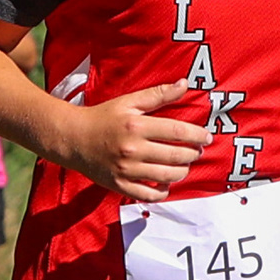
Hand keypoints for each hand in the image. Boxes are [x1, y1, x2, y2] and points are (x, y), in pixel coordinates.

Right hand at [58, 81, 211, 200]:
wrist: (72, 139)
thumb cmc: (103, 117)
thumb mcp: (129, 101)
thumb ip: (158, 94)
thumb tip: (184, 84)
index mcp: (136, 126)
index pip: (177, 132)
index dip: (197, 135)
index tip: (207, 136)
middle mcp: (132, 149)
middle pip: (175, 156)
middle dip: (193, 154)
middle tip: (197, 151)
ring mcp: (126, 170)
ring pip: (166, 176)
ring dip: (182, 172)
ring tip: (184, 165)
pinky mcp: (119, 185)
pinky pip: (148, 195)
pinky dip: (162, 192)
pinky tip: (166, 183)